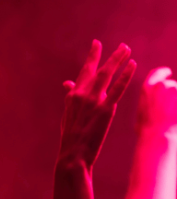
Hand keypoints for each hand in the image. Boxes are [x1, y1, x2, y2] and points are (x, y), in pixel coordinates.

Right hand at [59, 40, 136, 168]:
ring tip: (127, 50)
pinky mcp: (104, 109)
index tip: (97, 44)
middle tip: (122, 46)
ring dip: (117, 59)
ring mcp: (93, 101)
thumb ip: (69, 97)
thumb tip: (67, 82)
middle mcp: (81, 95)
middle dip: (109, 56)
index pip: (84, 72)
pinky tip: (132, 65)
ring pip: (106, 74)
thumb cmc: (70, 137)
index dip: (92, 57)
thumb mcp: (67, 114)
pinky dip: (125, 75)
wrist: (72, 155)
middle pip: (97, 69)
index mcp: (73, 96)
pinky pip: (117, 88)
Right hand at [136, 66, 176, 136]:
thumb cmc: (147, 130)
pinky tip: (176, 117)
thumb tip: (152, 103)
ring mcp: (175, 90)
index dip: (164, 73)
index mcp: (147, 88)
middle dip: (173, 95)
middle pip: (172, 86)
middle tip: (171, 109)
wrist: (158, 136)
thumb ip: (148, 103)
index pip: (158, 73)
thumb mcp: (141, 114)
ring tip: (174, 115)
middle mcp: (162, 86)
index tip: (168, 73)